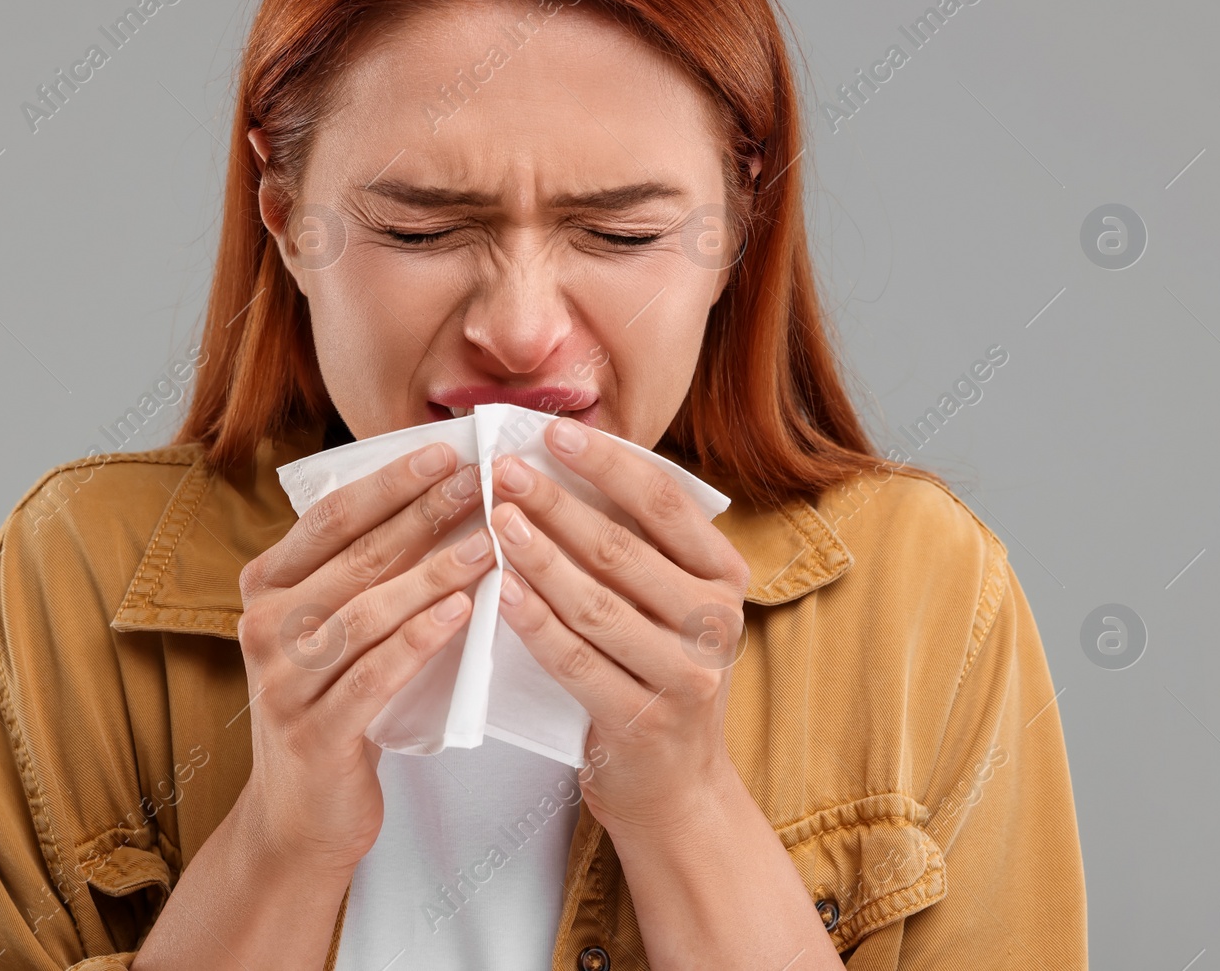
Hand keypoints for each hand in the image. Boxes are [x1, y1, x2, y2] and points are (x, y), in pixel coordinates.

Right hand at [234, 442, 491, 874]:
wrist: (302, 811)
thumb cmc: (336, 700)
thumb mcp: (335, 627)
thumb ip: (366, 570)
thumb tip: (442, 494)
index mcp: (266, 585)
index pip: (332, 517)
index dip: (391, 481)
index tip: (447, 451)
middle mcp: (264, 626)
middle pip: (355, 556)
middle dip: (425, 513)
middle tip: (484, 482)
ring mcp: (283, 682)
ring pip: (367, 612)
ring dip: (433, 572)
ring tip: (490, 544)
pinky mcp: (314, 733)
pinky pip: (374, 674)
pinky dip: (420, 639)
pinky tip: (463, 612)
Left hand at [488, 417, 750, 836]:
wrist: (675, 787)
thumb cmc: (656, 671)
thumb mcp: (668, 605)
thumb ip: (636, 545)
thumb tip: (562, 463)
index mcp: (725, 578)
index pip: (665, 504)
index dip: (607, 464)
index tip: (553, 432)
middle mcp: (715, 624)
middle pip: (624, 551)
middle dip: (558, 504)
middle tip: (504, 471)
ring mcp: (685, 677)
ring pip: (598, 605)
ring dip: (539, 558)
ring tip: (495, 521)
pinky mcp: (645, 721)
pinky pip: (578, 662)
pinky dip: (536, 624)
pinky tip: (503, 591)